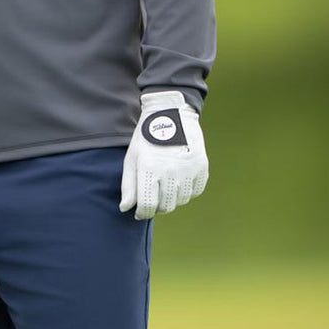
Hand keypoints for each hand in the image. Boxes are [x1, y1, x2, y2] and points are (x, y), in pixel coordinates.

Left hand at [120, 91, 208, 219]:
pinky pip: (196, 192)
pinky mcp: (202, 167)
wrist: (171, 114)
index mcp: (150, 169)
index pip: (147, 205)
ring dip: (172, 199)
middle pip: (166, 207)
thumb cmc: (147, 138)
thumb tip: (126, 208)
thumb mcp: (132, 158)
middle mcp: (171, 171)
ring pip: (181, 201)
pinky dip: (187, 191)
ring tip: (165, 186)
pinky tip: (179, 181)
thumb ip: (129, 185)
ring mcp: (189, 170)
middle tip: (153, 198)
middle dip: (157, 207)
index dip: (142, 213)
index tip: (140, 212)